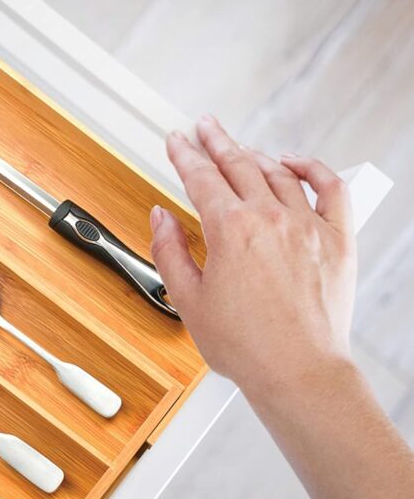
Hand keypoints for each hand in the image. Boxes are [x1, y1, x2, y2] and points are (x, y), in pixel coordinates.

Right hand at [151, 115, 355, 399]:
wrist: (298, 371)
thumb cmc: (247, 346)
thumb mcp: (189, 301)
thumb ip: (170, 252)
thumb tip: (161, 218)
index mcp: (231, 231)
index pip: (201, 178)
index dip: (184, 154)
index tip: (177, 141)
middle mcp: (270, 218)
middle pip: (238, 164)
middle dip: (216, 141)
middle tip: (204, 128)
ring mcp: (307, 225)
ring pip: (278, 172)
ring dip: (254, 155)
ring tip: (239, 149)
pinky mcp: (337, 239)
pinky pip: (329, 187)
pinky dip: (311, 168)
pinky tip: (295, 163)